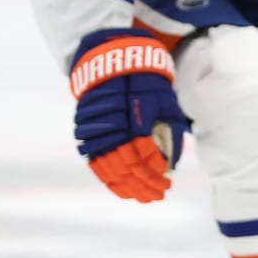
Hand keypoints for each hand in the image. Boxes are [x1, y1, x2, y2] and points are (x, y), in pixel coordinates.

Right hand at [69, 29, 187, 201]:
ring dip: (124, 185)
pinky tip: (118, 186)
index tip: (166, 186)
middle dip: (142, 185)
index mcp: (137, 117)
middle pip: (127, 165)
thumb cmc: (147, 84)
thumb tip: (172, 164)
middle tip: (155, 196)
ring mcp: (97, 127)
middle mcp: (115, 125)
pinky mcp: (85, 128)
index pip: (146, 156)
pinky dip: (105, 176)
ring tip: (139, 196)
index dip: (155, 175)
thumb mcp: (166, 104)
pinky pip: (92, 159)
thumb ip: (170, 133)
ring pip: (108, 165)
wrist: (113, 61)